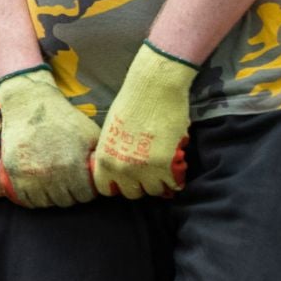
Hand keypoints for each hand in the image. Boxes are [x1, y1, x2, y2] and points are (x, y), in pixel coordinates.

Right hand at [0, 66, 100, 207]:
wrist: (30, 105)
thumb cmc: (63, 118)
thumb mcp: (89, 133)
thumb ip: (99, 157)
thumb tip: (110, 175)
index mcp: (73, 165)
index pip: (85, 196)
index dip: (87, 190)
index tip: (84, 184)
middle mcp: (52, 174)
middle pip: (66, 201)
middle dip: (71, 194)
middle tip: (70, 183)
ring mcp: (30, 176)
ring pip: (47, 203)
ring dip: (53, 197)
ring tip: (55, 185)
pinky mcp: (14, 174)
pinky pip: (27, 200)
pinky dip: (35, 199)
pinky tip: (40, 189)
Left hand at [91, 44, 196, 198]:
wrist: (154, 87)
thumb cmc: (131, 103)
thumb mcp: (110, 132)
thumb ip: (113, 154)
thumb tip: (118, 171)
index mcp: (104, 159)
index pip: (107, 189)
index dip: (118, 184)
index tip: (127, 178)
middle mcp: (122, 168)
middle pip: (132, 193)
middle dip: (140, 184)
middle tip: (148, 170)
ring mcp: (144, 169)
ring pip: (154, 191)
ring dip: (160, 181)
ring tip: (163, 167)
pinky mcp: (166, 164)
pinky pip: (174, 184)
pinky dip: (176, 178)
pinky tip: (175, 167)